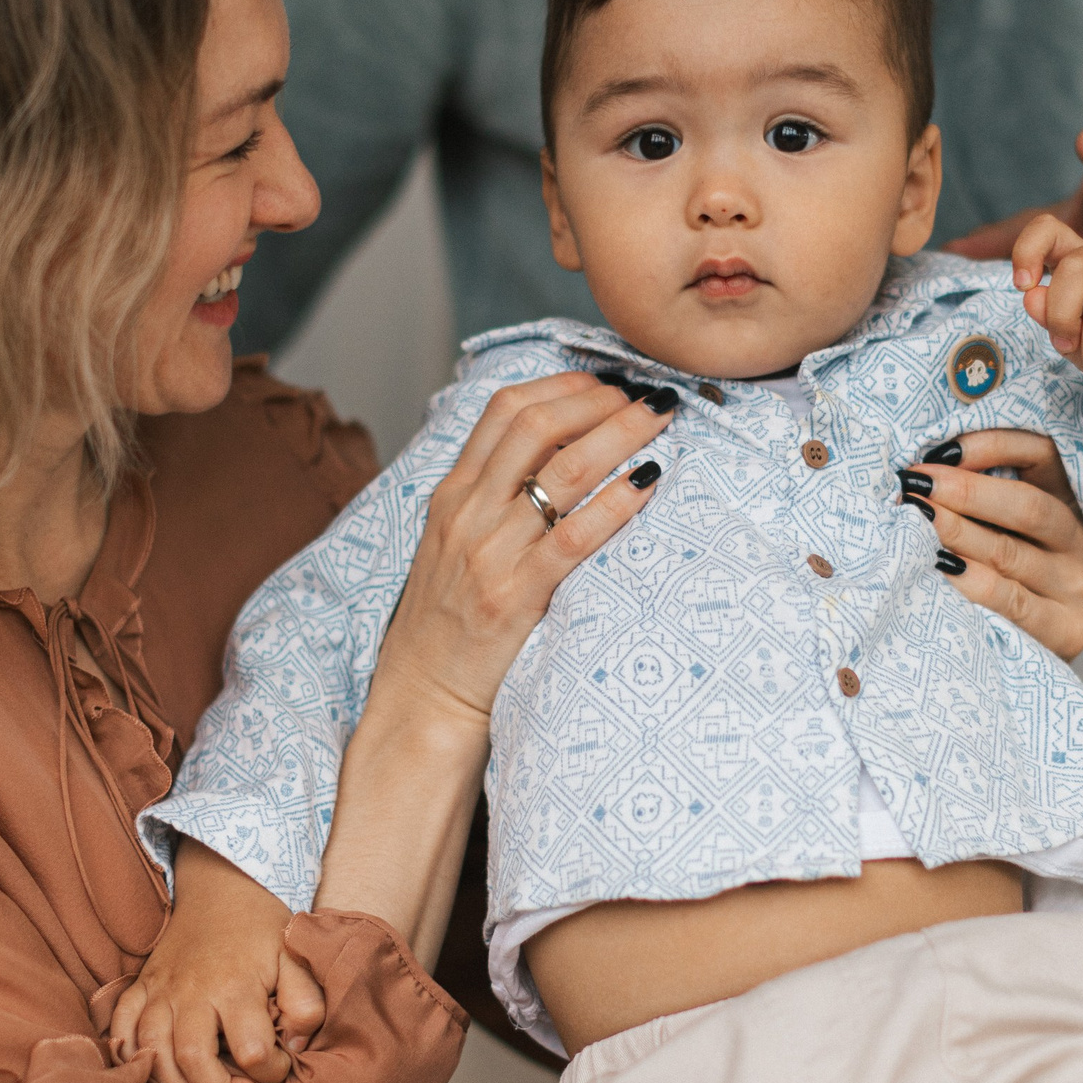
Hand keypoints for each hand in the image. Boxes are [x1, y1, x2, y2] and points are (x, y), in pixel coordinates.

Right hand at [108, 839, 320, 1082]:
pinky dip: (125, 1054)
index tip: (282, 1065)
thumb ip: (306, 1002)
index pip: (252, 1049)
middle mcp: (193, 991)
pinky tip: (144, 1075)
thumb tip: (298, 1047)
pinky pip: (122, 1024)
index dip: (271, 1070)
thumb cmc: (262, 930)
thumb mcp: (297, 956)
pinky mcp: (142, 986)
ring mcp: (161, 989)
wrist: (221, 888)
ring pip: (152, 1050)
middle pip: (192, 1056)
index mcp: (236, 985)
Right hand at [356, 372, 671, 744]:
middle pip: (537, 425)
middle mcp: (467, 514)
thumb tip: (556, 456)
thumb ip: (491, 499)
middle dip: (598, 400)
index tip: (607, 383)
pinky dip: (616, 501)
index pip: (506, 410)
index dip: (564, 385)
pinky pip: (574, 537)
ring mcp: (489, 554)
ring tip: (661, 421)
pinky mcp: (515, 597)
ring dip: (620, 435)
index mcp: (452, 495)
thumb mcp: (454, 546)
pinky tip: (648, 481)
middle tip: (644, 397)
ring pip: (563, 471)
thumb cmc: (448, 625)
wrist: (421, 699)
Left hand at [898, 429, 1082, 659]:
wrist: (1018, 666)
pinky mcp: (1068, 630)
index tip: (940, 450)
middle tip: (915, 486)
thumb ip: (977, 499)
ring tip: (916, 520)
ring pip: (1011, 552)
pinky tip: (937, 568)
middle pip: (1028, 505)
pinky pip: (1010, 601)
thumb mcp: (994, 530)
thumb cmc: (992, 583)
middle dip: (964, 491)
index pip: (1043, 455)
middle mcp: (1082, 544)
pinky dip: (970, 582)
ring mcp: (1080, 589)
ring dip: (957, 532)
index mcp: (1070, 504)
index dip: (993, 445)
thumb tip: (922, 470)